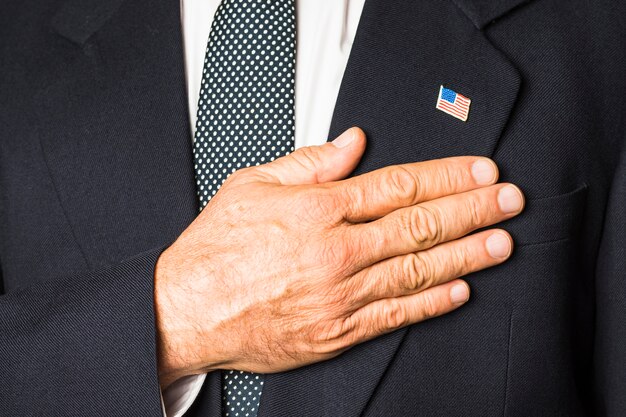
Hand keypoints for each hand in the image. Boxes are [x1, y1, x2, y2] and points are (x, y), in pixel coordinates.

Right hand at [154, 127, 523, 387]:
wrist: (187, 309)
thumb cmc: (215, 248)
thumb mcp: (252, 185)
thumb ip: (308, 162)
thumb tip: (351, 143)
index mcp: (317, 209)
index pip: (398, 185)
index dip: (447, 176)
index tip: (479, 171)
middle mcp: (336, 250)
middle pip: (420, 224)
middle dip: (472, 210)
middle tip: (508, 201)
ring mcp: (341, 293)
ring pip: (418, 269)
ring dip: (466, 254)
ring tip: (500, 242)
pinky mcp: (338, 330)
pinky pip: (395, 315)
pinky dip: (432, 302)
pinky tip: (460, 290)